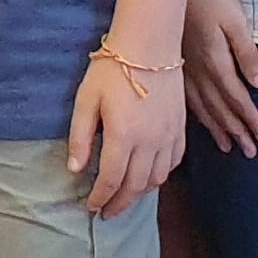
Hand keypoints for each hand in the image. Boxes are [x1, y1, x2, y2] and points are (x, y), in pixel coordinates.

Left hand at [69, 51, 187, 217]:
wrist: (149, 44)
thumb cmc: (112, 68)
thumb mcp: (86, 100)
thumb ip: (81, 138)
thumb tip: (76, 170)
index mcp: (124, 136)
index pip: (112, 180)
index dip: (101, 199)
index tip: (91, 208)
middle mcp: (150, 142)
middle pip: (136, 186)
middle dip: (120, 204)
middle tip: (107, 213)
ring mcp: (169, 136)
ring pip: (158, 178)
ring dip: (141, 194)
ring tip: (126, 198)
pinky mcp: (181, 127)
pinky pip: (174, 162)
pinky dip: (161, 176)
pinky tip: (150, 177)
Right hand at [182, 0, 257, 156]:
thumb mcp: (235, 18)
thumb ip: (246, 52)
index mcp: (216, 62)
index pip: (237, 98)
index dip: (250, 118)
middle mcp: (199, 72)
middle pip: (220, 109)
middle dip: (236, 131)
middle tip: (249, 153)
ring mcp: (184, 70)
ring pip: (202, 108)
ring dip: (216, 128)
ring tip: (226, 147)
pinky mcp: (174, 65)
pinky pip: (186, 99)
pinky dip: (196, 116)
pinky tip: (199, 123)